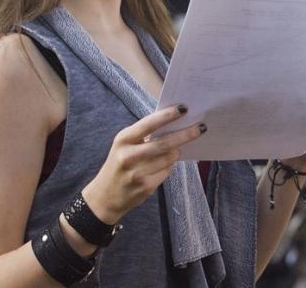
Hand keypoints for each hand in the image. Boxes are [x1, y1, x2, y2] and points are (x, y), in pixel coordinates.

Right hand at [82, 105, 203, 222]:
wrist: (104, 197)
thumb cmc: (120, 164)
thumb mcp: (125, 145)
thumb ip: (145, 135)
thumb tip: (175, 123)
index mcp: (123, 140)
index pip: (148, 124)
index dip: (167, 116)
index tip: (184, 108)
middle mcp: (128, 156)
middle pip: (164, 143)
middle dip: (185, 134)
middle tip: (201, 127)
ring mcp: (136, 173)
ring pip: (168, 158)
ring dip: (176, 152)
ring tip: (177, 149)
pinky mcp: (145, 187)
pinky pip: (166, 172)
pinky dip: (169, 167)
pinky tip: (163, 166)